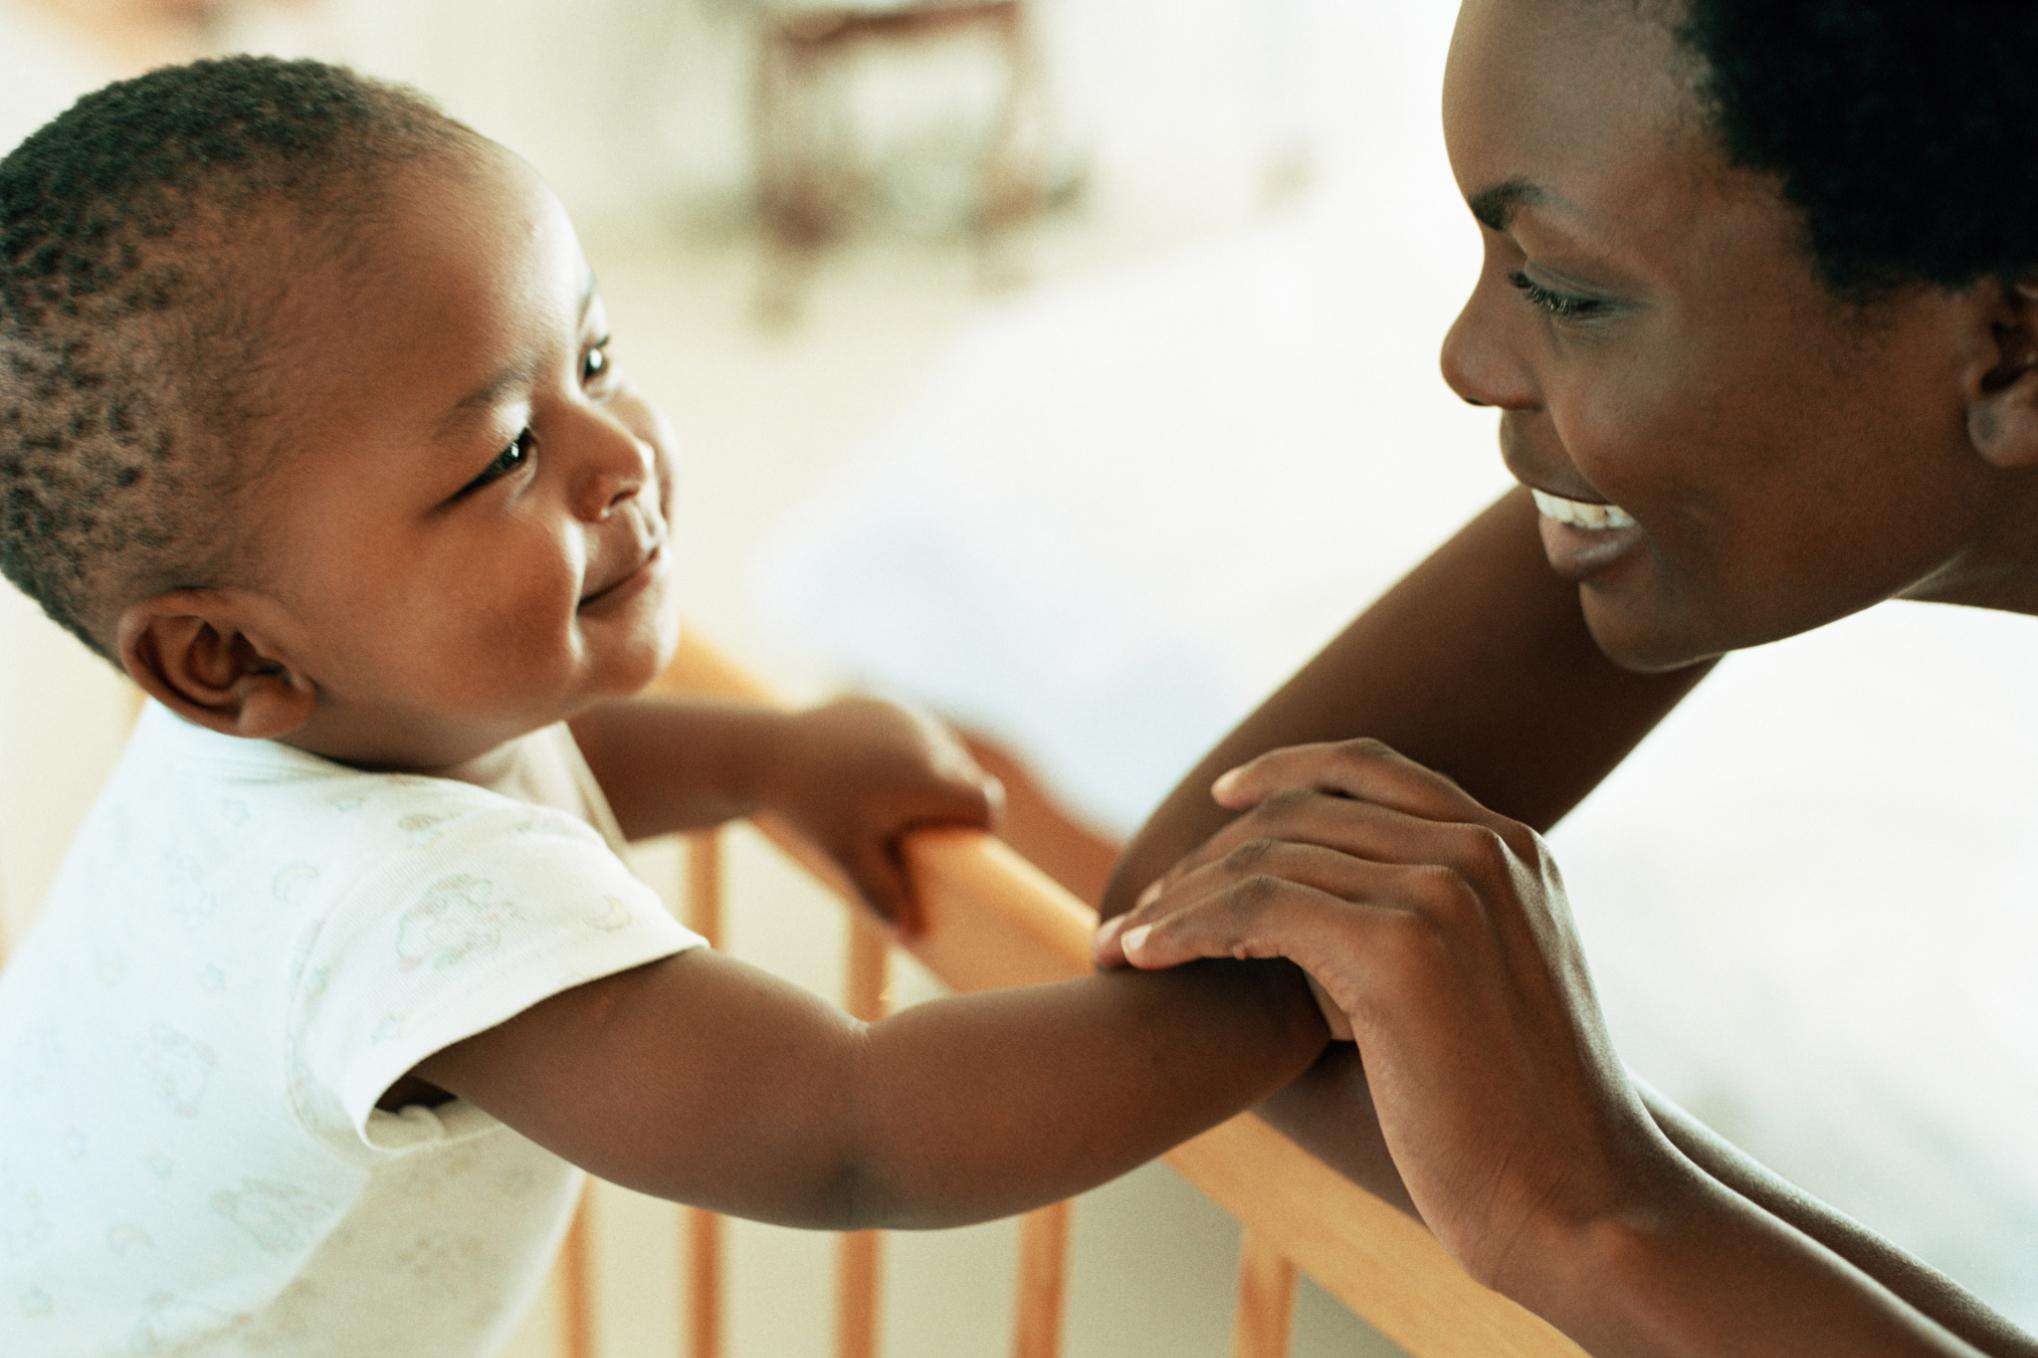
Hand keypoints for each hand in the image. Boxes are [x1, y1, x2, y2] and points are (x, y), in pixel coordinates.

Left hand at [764, 696, 1002, 937]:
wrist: (768, 752)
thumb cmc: (809, 807)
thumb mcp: (844, 854)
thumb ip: (881, 892)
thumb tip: (909, 934)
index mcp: (925, 777)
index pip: (985, 804)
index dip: (981, 828)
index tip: (957, 846)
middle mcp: (927, 740)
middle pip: (969, 781)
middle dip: (954, 807)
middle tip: (916, 833)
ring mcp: (911, 718)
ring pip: (948, 756)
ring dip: (936, 780)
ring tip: (896, 805)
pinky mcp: (892, 706)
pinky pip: (922, 736)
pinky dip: (913, 757)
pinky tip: (879, 774)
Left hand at [1091, 738, 1686, 1302]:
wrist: (1582, 1202)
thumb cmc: (1520, 1124)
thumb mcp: (1485, 991)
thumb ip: (1423, 928)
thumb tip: (1313, 927)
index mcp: (1510, 847)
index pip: (1371, 766)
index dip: (1284, 772)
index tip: (1222, 800)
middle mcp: (1481, 848)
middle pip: (1300, 811)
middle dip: (1204, 857)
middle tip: (1142, 911)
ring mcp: (1444, 889)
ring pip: (1264, 858)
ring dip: (1175, 900)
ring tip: (1120, 945)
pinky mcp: (1401, 946)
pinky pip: (1254, 908)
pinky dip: (1183, 928)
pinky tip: (1141, 960)